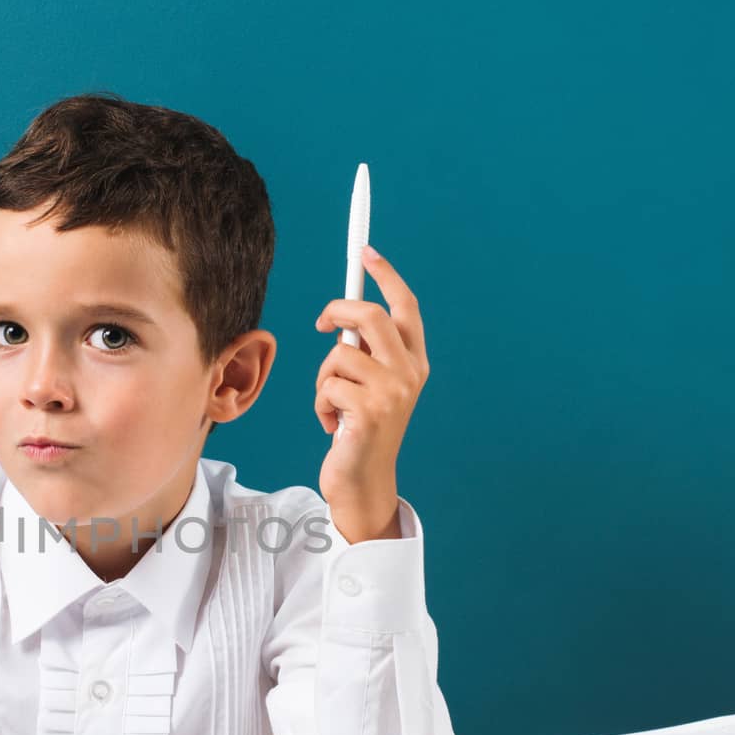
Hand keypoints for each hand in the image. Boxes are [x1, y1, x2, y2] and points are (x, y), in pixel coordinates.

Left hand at [313, 245, 429, 541]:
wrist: (364, 481)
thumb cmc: (360, 430)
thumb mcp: (371, 386)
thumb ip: (365, 352)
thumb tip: (341, 317)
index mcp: (414, 362)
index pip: (405, 307)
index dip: (386, 275)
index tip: (365, 252)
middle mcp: (410, 373)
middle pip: (371, 316)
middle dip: (339, 312)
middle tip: (321, 323)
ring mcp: (393, 393)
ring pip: (339, 354)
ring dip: (323, 377)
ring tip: (331, 404)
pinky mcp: (370, 412)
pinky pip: (327, 385)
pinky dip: (319, 404)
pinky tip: (333, 426)